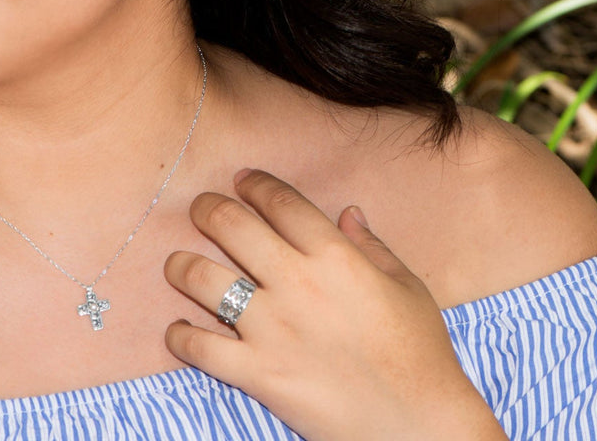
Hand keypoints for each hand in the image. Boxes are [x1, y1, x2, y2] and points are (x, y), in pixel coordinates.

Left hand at [163, 169, 507, 440]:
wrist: (419, 426)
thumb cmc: (420, 354)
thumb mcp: (406, 286)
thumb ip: (371, 245)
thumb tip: (347, 211)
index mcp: (333, 256)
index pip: (280, 201)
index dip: (255, 184)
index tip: (242, 180)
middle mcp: (296, 283)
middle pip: (230, 225)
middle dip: (207, 207)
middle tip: (200, 207)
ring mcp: (272, 329)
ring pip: (203, 279)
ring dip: (181, 265)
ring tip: (177, 263)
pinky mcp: (258, 374)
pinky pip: (200, 348)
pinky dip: (181, 337)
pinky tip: (178, 330)